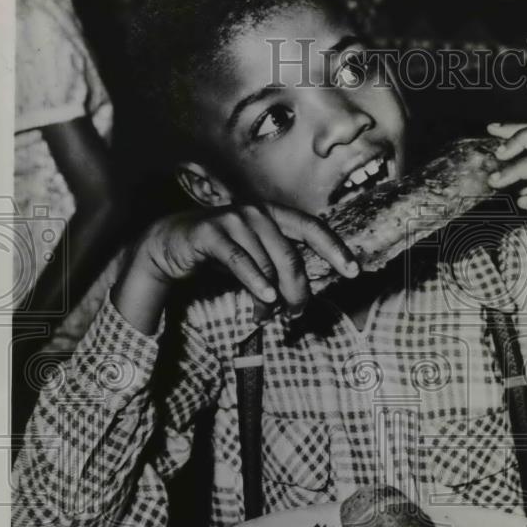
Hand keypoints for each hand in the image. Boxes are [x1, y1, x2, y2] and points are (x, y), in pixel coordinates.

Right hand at [115, 203, 357, 334]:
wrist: (172, 244)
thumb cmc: (221, 252)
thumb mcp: (256, 257)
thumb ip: (280, 267)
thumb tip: (305, 295)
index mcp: (274, 214)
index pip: (313, 228)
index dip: (335, 249)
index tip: (354, 271)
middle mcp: (257, 212)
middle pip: (291, 256)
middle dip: (298, 289)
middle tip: (296, 312)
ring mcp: (234, 219)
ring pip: (266, 264)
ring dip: (271, 296)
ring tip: (267, 315)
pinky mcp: (211, 233)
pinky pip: (240, 262)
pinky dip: (255, 283)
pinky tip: (266, 299)